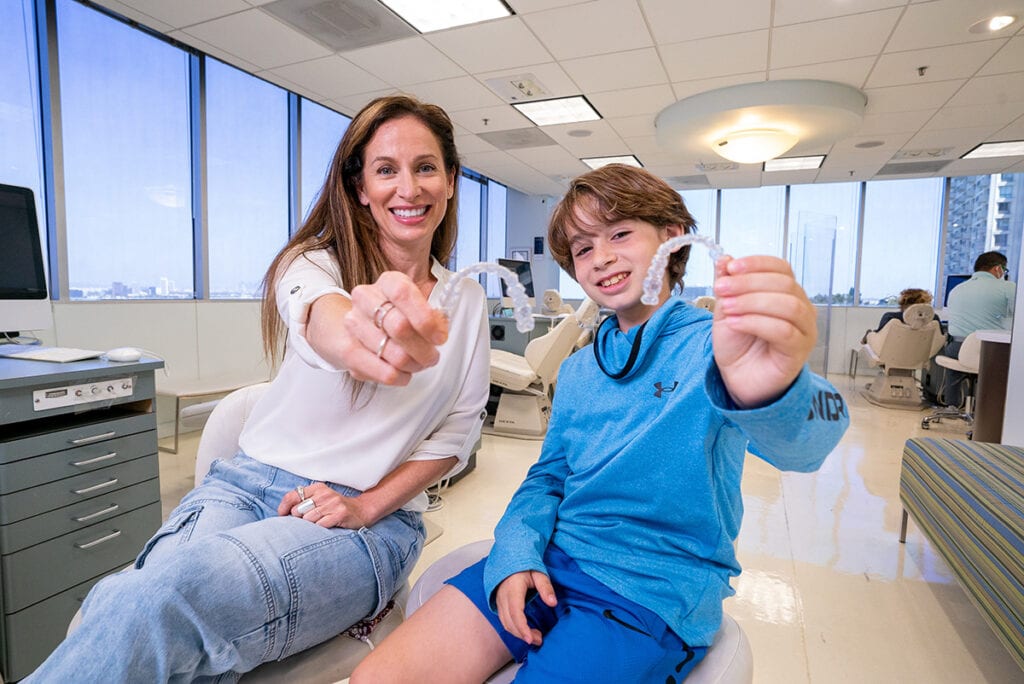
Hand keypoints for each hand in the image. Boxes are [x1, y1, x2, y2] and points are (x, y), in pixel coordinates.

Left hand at [277, 482, 371, 528]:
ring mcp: (333, 503)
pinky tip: (325, 527)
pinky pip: (320, 525)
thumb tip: (282, 513)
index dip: (284, 507)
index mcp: (317, 488)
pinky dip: (320, 529)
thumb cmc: (335, 508)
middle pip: (298, 510)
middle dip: (299, 519)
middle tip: (307, 521)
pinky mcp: (340, 514)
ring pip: (308, 519)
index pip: (292, 496)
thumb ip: (303, 501)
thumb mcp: (320, 499)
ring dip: (310, 525)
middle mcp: (324, 494)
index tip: (282, 515)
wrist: (361, 510)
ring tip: (318, 524)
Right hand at [312, 271, 448, 385]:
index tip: (439, 337)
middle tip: (432, 357)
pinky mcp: (347, 350)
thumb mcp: (416, 307)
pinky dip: (399, 376)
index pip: (403, 294)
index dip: (425, 319)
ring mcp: (353, 323)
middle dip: (423, 349)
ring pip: (394, 354)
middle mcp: (366, 298)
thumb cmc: (395, 314)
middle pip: (399, 327)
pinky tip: (404, 374)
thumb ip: (431, 317)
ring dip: (413, 364)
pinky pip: (382, 372)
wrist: (359, 323)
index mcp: (388, 282)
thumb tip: (440, 332)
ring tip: (418, 364)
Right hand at [495, 570, 556, 646]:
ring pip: (505, 623)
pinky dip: (514, 628)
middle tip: (539, 640)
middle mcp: (503, 596)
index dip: (522, 628)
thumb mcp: (539, 573)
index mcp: (513, 588)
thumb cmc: (525, 565)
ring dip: (519, 633)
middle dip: (523, 635)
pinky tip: (526, 631)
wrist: (510, 558)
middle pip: (510, 622)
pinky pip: (504, 620)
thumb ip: (546, 587)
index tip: (531, 639)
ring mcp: (499, 600)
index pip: (516, 612)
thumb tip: (553, 603)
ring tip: (536, 637)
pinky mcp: (499, 604)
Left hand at [712, 255, 816, 407]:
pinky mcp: (799, 351)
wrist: (738, 379)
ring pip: (788, 306)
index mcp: (787, 293)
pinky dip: (756, 323)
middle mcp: (802, 308)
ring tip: (727, 309)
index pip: (781, 268)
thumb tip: (725, 259)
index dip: (756, 264)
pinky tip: (735, 324)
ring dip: (752, 302)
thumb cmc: (738, 344)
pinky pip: (784, 331)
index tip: (730, 268)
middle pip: (784, 284)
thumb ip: (729, 284)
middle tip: (721, 289)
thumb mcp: (726, 308)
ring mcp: (805, 330)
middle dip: (748, 283)